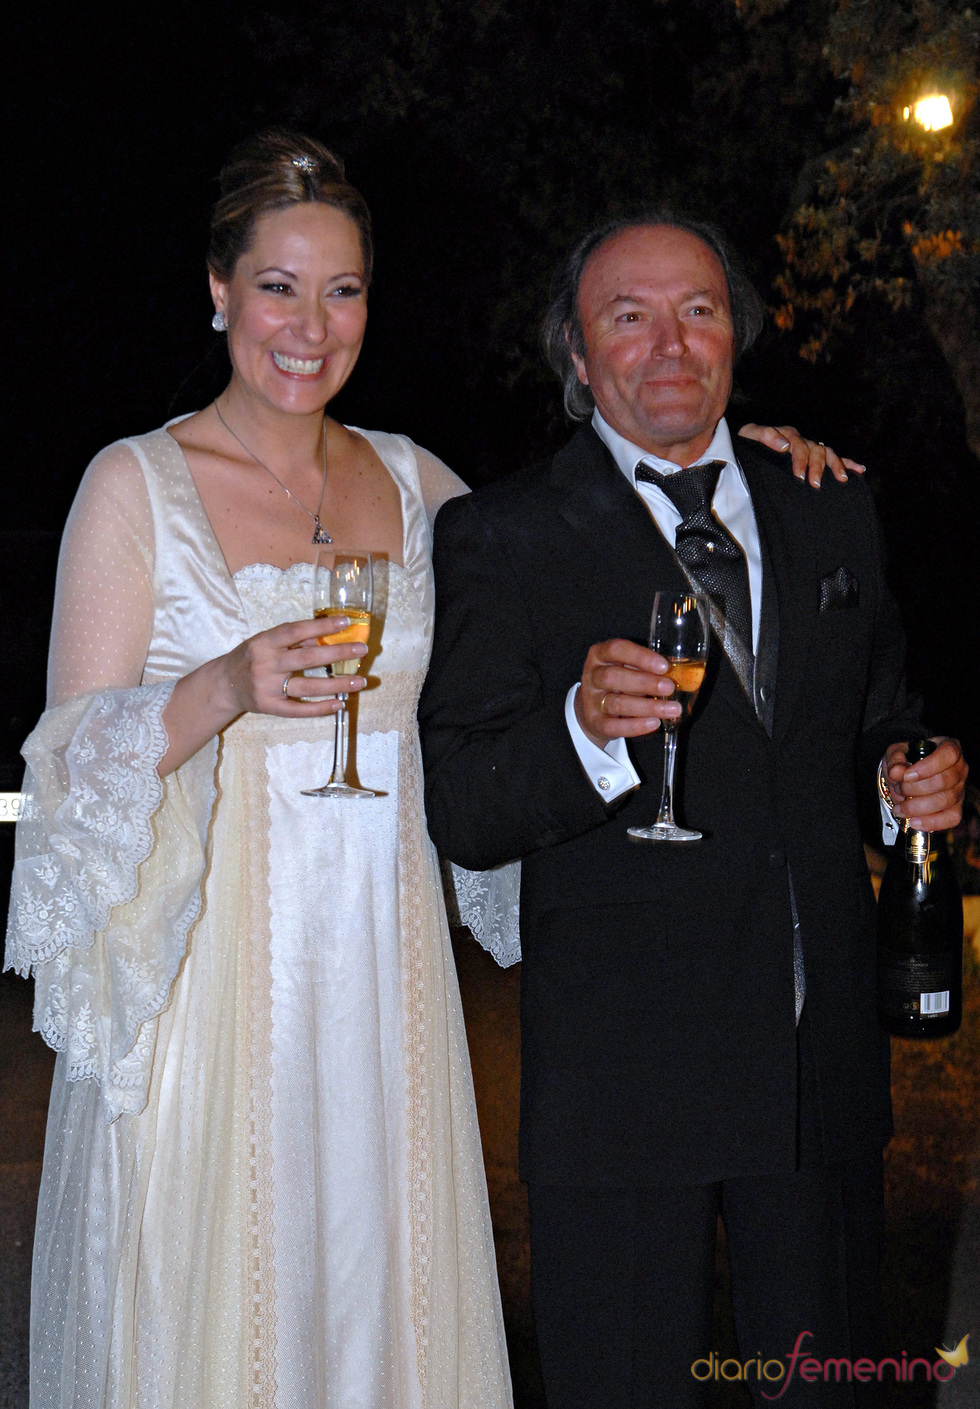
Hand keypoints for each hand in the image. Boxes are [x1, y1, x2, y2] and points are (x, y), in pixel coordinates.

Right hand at [222, 617, 366, 718]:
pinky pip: (299, 709)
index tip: (345, 622)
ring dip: (337, 684)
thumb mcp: (265, 642)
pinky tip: (339, 704)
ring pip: (308, 686)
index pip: (296, 631)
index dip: (321, 626)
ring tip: (360, 681)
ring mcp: (267, 687)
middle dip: (338, 653)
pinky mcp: (270, 707)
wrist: (223, 684)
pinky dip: (320, 708)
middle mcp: (265, 664)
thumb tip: (325, 634)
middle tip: (362, 650)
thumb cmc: (249, 658)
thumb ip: (292, 639)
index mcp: (264, 642)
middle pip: (307, 658)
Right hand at [576, 639, 680, 746]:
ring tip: (672, 709)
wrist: (592, 709)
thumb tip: (679, 674)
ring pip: (616, 704)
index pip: (616, 649)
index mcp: (599, 655)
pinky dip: (635, 726)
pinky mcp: (595, 723)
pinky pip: (614, 726)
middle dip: (644, 682)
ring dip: (647, 707)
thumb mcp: (626, 667)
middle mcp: (592, 676)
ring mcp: (591, 701)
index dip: (640, 656)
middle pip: (613, 677)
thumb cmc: (618, 683)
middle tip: (669, 687)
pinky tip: (654, 723)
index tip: (663, 666)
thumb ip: (645, 667)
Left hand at [738, 423, 865, 487]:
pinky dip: (847, 463)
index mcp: (787, 435)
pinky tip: (859, 470)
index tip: (798, 476)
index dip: (800, 460)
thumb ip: (765, 436)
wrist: (744, 451)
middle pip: (815, 450)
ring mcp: (809, 449)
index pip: (798, 445)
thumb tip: (785, 445)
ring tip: (841, 479)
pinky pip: (834, 458)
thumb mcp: (749, 436)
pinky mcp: (814, 459)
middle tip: (815, 484)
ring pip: (827, 453)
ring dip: (836, 465)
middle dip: (817, 467)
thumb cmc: (747, 445)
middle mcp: (801, 441)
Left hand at [884, 737, 967, 831]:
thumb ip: (895, 759)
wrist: (907, 776)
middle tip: (898, 790)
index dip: (928, 767)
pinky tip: (914, 821)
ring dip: (918, 806)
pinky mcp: (956, 808)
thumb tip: (896, 772)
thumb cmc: (907, 760)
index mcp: (949, 748)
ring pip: (945, 801)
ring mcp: (960, 789)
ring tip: (900, 807)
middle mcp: (959, 768)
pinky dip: (931, 822)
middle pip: (944, 781)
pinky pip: (951, 818)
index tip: (907, 776)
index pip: (949, 754)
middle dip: (915, 789)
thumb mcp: (897, 752)